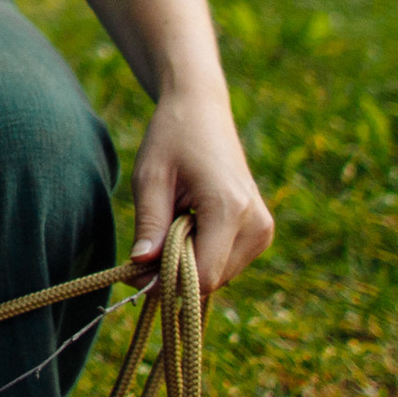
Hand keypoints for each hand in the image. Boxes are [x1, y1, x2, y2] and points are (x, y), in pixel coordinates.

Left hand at [129, 85, 273, 293]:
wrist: (202, 112)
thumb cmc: (171, 139)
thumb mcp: (150, 178)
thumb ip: (149, 224)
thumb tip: (140, 266)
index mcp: (230, 209)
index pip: (203, 275)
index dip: (166, 283)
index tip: (134, 274)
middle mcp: (256, 225)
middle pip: (211, 280)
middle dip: (174, 275)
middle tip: (144, 247)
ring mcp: (263, 229)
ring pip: (219, 276)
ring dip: (187, 264)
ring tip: (169, 224)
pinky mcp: (261, 232)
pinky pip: (227, 263)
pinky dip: (201, 255)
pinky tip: (186, 225)